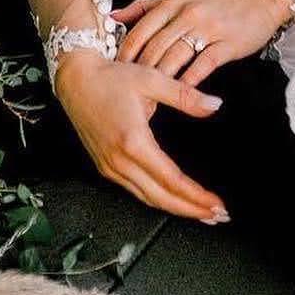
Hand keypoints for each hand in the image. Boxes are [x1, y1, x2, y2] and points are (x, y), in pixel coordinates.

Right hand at [53, 50, 229, 223]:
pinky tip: (173, 200)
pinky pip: (135, 192)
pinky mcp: (105, 167)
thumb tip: (214, 105)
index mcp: (133, 141)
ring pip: (147, 199)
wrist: (75, 80)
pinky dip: (158, 200)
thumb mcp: (151, 79)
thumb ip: (185, 95)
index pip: (172, 180)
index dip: (197, 196)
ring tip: (201, 213)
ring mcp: (110, 167)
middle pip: (161, 198)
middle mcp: (119, 160)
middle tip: (218, 216)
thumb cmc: (109, 78)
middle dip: (192, 210)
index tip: (217, 204)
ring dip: (176, 209)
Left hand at [111, 0, 292, 88]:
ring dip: (161, 78)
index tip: (115, 72)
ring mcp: (207, 28)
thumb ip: (145, 6)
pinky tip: (180, 92)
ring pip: (176, 56)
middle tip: (128, 91)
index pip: (140, 30)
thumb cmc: (215, 0)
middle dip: (139, 71)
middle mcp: (187, 14)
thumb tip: (112, 16)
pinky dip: (189, 80)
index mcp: (172, 2)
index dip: (125, 53)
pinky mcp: (227, 43)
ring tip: (149, 97)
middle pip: (155, 46)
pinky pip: (203, 64)